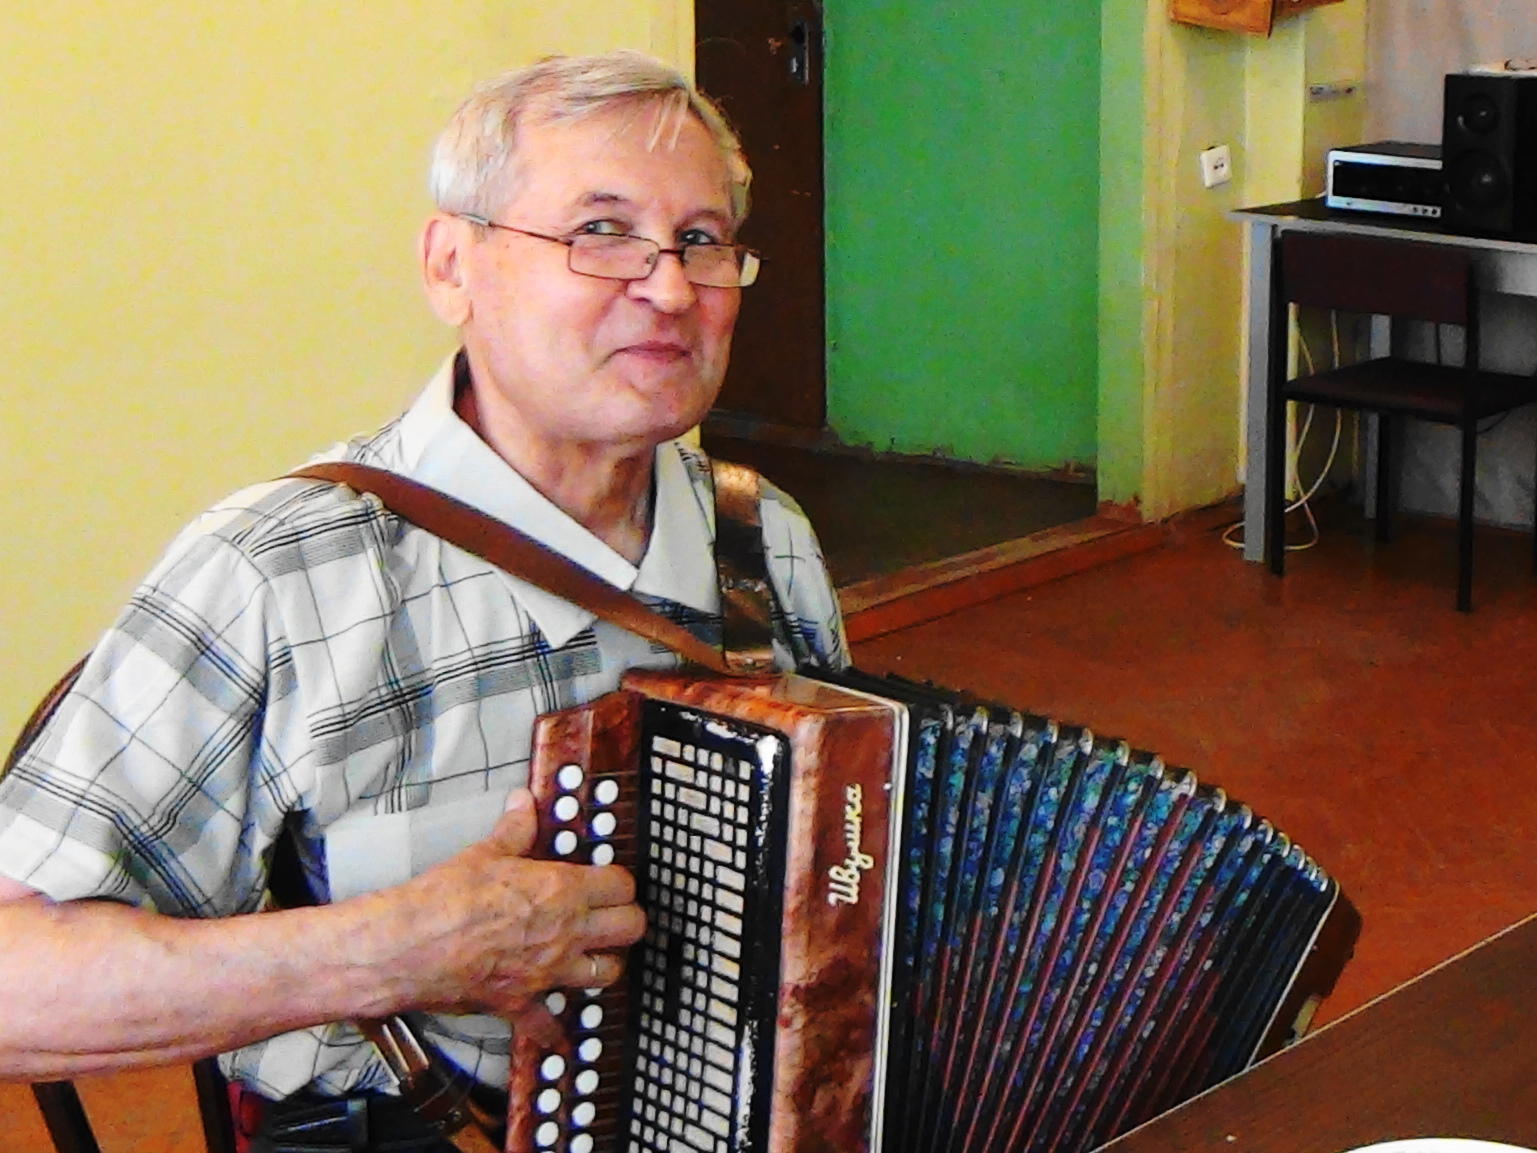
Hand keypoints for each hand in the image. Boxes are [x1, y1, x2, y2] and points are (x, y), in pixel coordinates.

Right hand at [372, 788, 645, 1027]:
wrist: (410, 947)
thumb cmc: (447, 899)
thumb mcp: (484, 853)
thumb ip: (514, 830)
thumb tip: (522, 804)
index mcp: (562, 891)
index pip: (621, 885)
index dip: (620, 882)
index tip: (611, 881)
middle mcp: (565, 933)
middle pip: (629, 929)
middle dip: (627, 921)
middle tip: (615, 916)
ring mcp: (547, 972)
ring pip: (604, 974)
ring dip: (604, 965)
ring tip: (594, 956)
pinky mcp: (520, 1002)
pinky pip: (547, 1025)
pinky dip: (552, 1029)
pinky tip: (554, 1031)